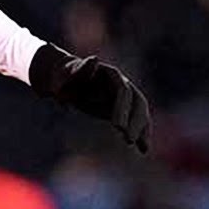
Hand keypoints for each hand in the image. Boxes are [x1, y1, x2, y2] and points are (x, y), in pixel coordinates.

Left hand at [29, 44, 150, 153]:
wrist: (66, 81)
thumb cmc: (64, 77)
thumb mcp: (67, 74)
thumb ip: (80, 69)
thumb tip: (94, 59)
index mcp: (111, 74)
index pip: (123, 90)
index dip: (122, 108)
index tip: (117, 127)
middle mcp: (122, 84)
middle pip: (136, 101)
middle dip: (135, 121)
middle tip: (128, 139)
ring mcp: (124, 97)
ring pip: (140, 111)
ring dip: (142, 128)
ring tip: (141, 147)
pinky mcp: (123, 108)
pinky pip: (136, 120)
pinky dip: (142, 133)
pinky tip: (143, 149)